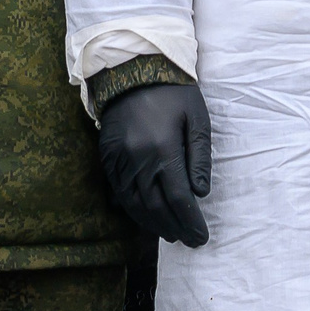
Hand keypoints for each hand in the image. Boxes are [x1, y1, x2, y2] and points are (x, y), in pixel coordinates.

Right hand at [99, 82, 211, 247]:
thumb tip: (200, 193)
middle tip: (189, 240)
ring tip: (170, 233)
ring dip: (153, 223)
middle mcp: (138, 160)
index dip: (191, 222)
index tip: (202, 237)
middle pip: (156, 207)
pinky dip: (133, 210)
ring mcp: (119, 160)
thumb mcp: (197, 119)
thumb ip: (199, 157)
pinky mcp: (107, 157)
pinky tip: (145, 217)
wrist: (134, 70)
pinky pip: (118, 192)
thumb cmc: (174, 93)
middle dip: (175, 227)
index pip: (179, 199)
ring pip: (135, 204)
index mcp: (164, 150)